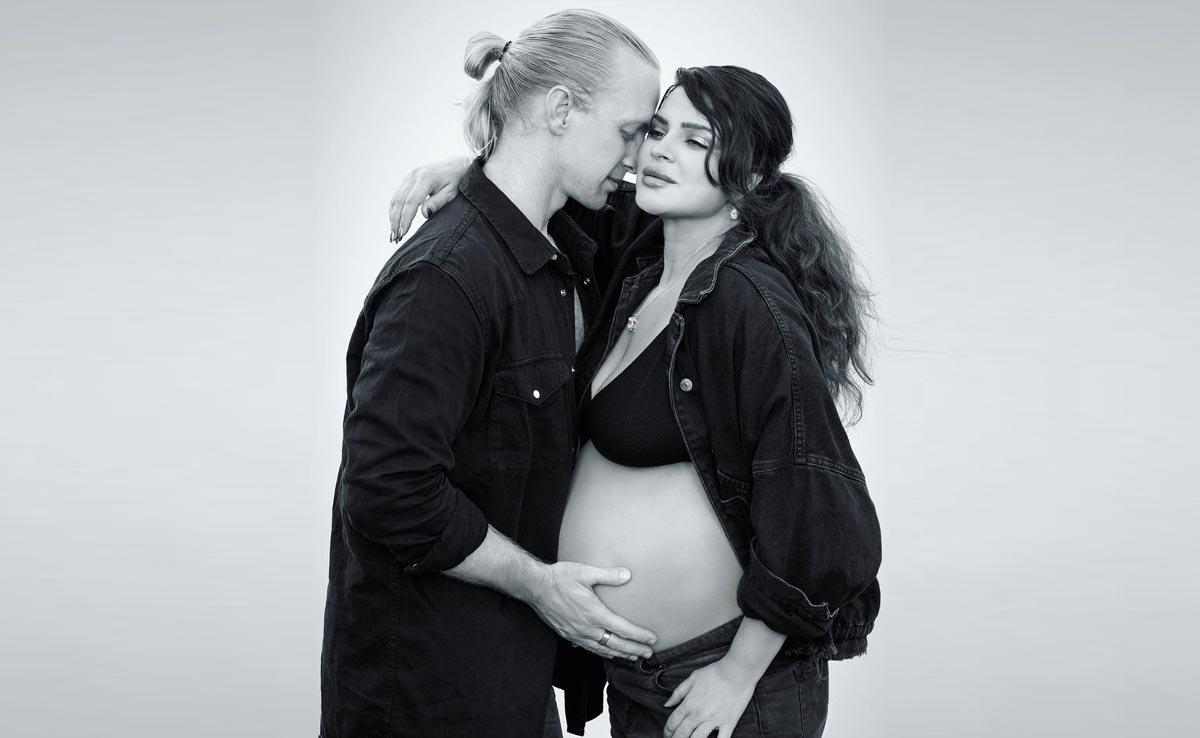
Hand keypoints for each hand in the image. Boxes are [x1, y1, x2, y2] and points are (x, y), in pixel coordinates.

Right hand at [388, 156, 470, 241]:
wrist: (457, 165)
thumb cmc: (457, 181)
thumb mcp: (452, 193)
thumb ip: (438, 203)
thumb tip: (424, 214)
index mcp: (426, 178)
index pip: (411, 202)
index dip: (405, 219)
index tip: (403, 233)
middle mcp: (414, 175)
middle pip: (399, 201)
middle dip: (395, 221)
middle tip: (395, 238)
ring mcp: (409, 176)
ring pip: (396, 199)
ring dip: (392, 217)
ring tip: (393, 234)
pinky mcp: (408, 179)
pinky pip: (397, 196)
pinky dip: (394, 210)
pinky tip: (395, 222)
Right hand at [527, 561, 657, 659]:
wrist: (536, 587)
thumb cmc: (560, 578)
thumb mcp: (585, 572)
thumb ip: (608, 575)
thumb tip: (628, 575)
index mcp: (594, 614)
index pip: (623, 630)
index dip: (639, 636)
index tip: (652, 640)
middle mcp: (587, 628)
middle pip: (616, 644)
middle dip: (634, 650)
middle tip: (648, 654)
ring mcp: (577, 634)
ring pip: (603, 650)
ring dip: (620, 654)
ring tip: (633, 657)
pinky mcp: (569, 635)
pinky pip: (590, 648)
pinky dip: (603, 653)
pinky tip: (609, 653)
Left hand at [663, 657, 756, 737]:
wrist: (736, 672)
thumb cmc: (715, 673)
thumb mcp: (692, 678)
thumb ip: (678, 693)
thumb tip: (666, 704)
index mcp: (689, 704)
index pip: (672, 722)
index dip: (667, 731)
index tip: (667, 734)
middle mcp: (698, 715)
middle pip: (682, 734)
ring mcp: (713, 721)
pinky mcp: (728, 724)